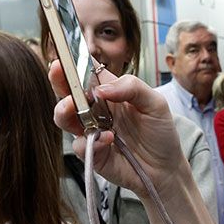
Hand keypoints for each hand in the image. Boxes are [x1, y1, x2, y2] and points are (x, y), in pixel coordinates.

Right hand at [49, 60, 187, 195]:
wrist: (165, 169)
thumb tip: (101, 88)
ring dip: (65, 110)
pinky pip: (81, 145)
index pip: (88, 73)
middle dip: (59, 81)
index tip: (64, 54)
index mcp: (110, 93)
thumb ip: (132, 87)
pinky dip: (92, 141)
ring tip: (73, 106)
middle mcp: (96, 110)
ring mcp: (91, 132)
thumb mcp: (155, 103)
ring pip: (65, 118)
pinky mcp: (92, 153)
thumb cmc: (160, 133)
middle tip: (58, 72)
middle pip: (69, 92)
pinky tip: (108, 139)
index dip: (74, 62)